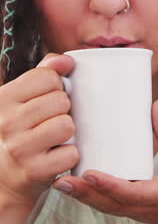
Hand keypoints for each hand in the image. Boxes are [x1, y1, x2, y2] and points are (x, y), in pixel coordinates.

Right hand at [0, 54, 78, 205]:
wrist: (6, 176)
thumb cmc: (20, 129)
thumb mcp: (23, 97)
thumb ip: (45, 71)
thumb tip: (66, 61)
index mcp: (3, 98)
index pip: (47, 76)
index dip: (55, 86)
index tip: (46, 98)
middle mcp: (6, 122)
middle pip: (60, 100)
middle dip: (61, 109)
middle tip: (48, 121)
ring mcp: (19, 148)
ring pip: (67, 124)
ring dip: (66, 131)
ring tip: (53, 137)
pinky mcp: (34, 171)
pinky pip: (71, 152)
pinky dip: (69, 154)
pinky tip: (54, 155)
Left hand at [53, 100, 157, 223]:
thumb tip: (155, 106)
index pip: (130, 193)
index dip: (108, 185)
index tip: (88, 174)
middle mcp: (147, 209)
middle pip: (109, 204)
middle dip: (84, 193)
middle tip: (61, 179)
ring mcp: (141, 213)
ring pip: (108, 207)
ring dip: (85, 196)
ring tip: (63, 181)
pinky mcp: (140, 210)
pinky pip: (114, 205)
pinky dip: (96, 196)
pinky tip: (84, 183)